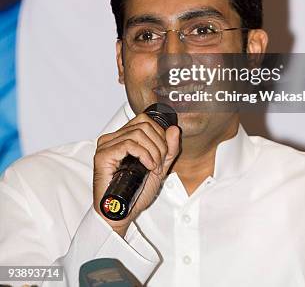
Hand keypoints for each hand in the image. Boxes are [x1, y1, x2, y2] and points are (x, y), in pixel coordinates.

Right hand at [93, 113, 179, 236]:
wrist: (123, 212)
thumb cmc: (135, 193)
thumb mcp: (159, 167)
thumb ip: (169, 149)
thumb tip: (174, 129)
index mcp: (122, 137)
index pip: (144, 120)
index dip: (160, 134)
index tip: (163, 154)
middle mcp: (112, 138)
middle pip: (143, 125)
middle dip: (159, 144)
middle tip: (159, 163)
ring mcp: (106, 145)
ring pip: (138, 133)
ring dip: (153, 151)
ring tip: (153, 167)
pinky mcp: (103, 155)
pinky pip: (128, 144)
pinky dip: (144, 154)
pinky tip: (148, 166)